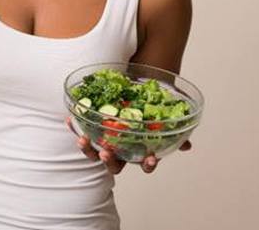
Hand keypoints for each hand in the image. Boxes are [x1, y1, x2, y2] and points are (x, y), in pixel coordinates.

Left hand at [65, 116, 191, 173]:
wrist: (130, 93)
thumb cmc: (145, 109)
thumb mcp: (160, 118)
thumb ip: (173, 131)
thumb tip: (188, 145)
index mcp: (139, 150)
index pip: (145, 164)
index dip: (148, 164)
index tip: (150, 158)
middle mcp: (121, 151)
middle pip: (114, 165)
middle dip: (110, 161)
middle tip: (105, 152)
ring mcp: (105, 142)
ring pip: (94, 153)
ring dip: (88, 149)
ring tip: (83, 139)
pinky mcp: (92, 130)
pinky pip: (81, 131)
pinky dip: (75, 127)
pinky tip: (70, 119)